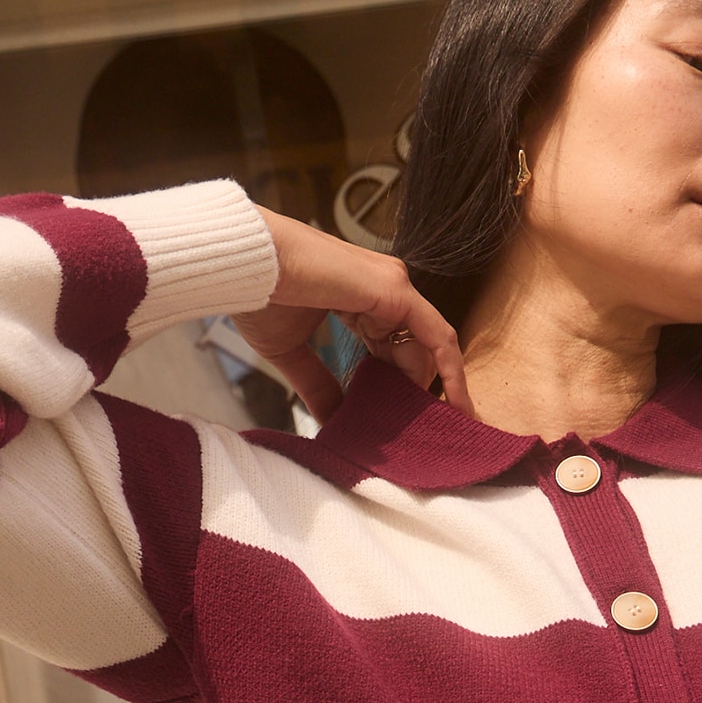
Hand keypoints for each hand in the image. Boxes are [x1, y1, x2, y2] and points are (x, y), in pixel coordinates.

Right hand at [232, 207, 470, 421]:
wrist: (245, 265)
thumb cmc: (259, 295)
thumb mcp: (292, 352)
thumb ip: (318, 384)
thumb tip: (332, 421)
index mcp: (361, 297)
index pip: (393, 345)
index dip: (401, 384)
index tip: (407, 422)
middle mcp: (383, 287)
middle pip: (415, 350)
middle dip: (420, 393)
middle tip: (426, 437)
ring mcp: (392, 285)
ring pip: (430, 346)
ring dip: (437, 389)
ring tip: (442, 430)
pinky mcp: (395, 290)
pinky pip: (438, 337)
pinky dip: (450, 372)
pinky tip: (456, 405)